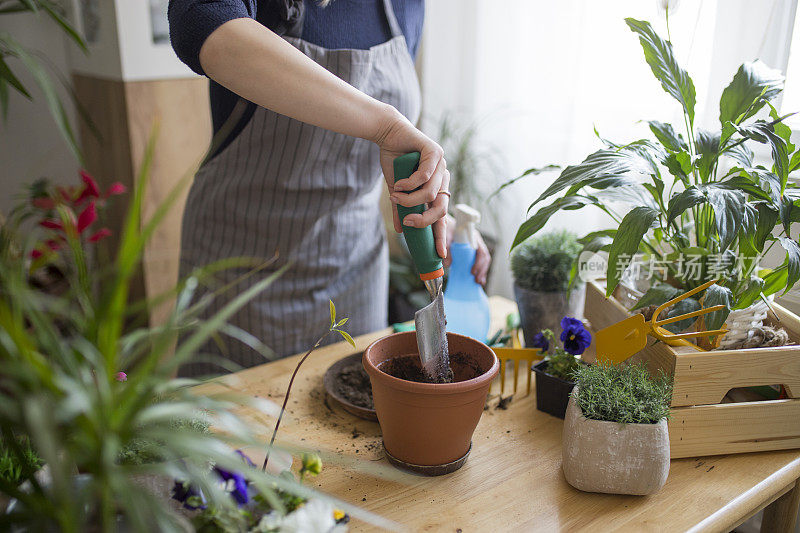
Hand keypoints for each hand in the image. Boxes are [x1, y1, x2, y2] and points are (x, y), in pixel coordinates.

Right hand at [372, 107, 449, 258]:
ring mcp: (442, 165)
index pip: (443, 216)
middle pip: (441, 208)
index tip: (440, 254)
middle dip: (424, 219)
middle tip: (408, 222)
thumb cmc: (394, 161)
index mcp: (438, 188)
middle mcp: (444, 178)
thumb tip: (401, 232)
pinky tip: (399, 184)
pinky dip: (410, 183)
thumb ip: (401, 210)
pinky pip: (425, 176)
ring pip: (431, 193)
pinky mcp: (435, 152)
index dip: (441, 235)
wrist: (388, 134)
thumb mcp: (397, 191)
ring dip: (410, 199)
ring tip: (395, 197)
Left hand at [443, 215, 491, 285]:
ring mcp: (476, 247)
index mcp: (473, 237)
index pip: (481, 251)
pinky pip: (480, 262)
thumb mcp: (446, 235)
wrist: (445, 223)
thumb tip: (447, 264)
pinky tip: (478, 280)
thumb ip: (446, 247)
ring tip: (478, 282)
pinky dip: (480, 271)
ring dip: (482, 272)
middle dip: (482, 270)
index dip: (479, 263)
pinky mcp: (472, 251)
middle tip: (476, 280)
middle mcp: (477, 242)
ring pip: (484, 260)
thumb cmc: (446, 228)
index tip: (472, 272)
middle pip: (484, 257)